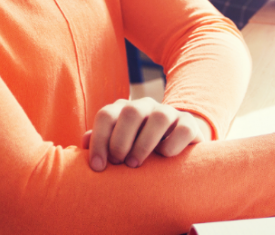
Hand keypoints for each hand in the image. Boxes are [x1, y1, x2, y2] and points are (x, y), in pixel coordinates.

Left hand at [82, 98, 210, 170]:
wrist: (175, 145)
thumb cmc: (137, 149)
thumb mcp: (118, 145)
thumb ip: (102, 142)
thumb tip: (84, 143)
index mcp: (124, 110)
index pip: (107, 115)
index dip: (99, 140)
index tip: (98, 167)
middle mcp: (146, 106)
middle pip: (131, 111)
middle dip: (121, 140)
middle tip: (120, 163)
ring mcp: (169, 113)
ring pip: (159, 117)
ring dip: (145, 143)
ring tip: (136, 164)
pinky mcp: (189, 124)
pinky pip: (184, 128)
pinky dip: (173, 144)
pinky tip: (164, 158)